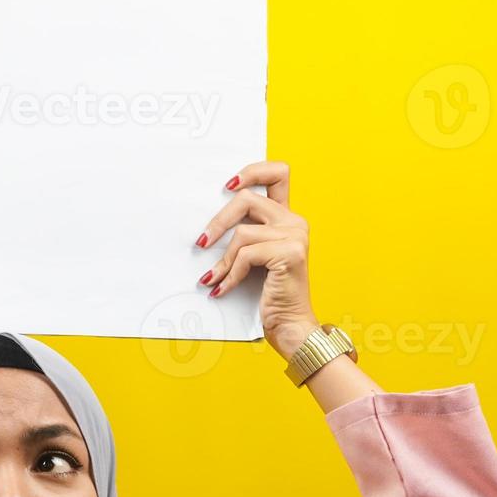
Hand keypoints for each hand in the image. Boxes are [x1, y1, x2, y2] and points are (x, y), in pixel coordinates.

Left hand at [195, 160, 320, 359]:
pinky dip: (230, 274)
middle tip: (201, 242)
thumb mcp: (254, 258)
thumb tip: (207, 228)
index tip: (227, 186)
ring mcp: (295, 236)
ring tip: (214, 279)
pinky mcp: (290, 253)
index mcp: (287, 218)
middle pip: (247, 199)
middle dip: (218, 221)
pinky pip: (246, 254)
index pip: (278, 172)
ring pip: (242, 232)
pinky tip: (222, 289)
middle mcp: (294, 221)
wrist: (289, 325)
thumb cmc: (268, 294)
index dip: (251, 171)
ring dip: (223, 260)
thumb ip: (244, 236)